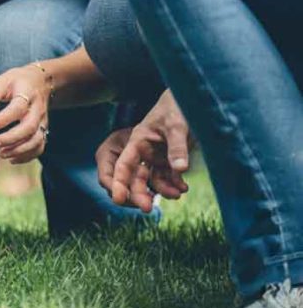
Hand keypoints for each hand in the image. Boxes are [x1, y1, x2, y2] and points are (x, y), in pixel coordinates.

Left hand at [0, 63, 50, 163]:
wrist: (40, 81)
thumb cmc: (16, 81)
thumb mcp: (1, 81)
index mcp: (27, 93)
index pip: (17, 108)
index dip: (2, 120)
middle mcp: (37, 109)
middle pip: (29, 127)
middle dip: (10, 139)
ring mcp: (42, 121)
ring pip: (36, 140)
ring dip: (19, 150)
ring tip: (1, 154)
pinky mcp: (43, 129)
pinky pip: (39, 146)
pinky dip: (27, 156)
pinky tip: (11, 158)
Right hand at [96, 89, 191, 211]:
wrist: (190, 99)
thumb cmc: (177, 106)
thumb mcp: (177, 125)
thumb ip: (177, 147)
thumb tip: (180, 169)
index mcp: (137, 140)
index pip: (124, 163)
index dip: (119, 181)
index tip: (117, 197)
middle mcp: (144, 150)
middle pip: (136, 176)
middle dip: (139, 193)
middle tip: (147, 209)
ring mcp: (157, 156)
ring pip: (153, 180)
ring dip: (162, 191)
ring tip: (177, 194)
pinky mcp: (170, 159)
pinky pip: (168, 178)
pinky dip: (174, 185)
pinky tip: (183, 188)